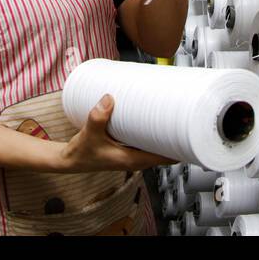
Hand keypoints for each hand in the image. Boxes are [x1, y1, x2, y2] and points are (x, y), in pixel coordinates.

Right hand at [57, 94, 176, 172]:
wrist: (68, 160)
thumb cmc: (80, 153)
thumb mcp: (89, 134)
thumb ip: (98, 117)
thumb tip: (109, 98)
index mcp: (133, 160)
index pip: (166, 157)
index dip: (181, 147)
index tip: (190, 133)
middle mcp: (135, 158)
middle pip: (164, 149)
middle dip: (175, 135)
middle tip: (183, 114)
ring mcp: (130, 153)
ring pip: (154, 144)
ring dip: (163, 132)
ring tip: (170, 112)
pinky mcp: (125, 147)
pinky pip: (144, 140)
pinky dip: (150, 131)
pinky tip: (149, 118)